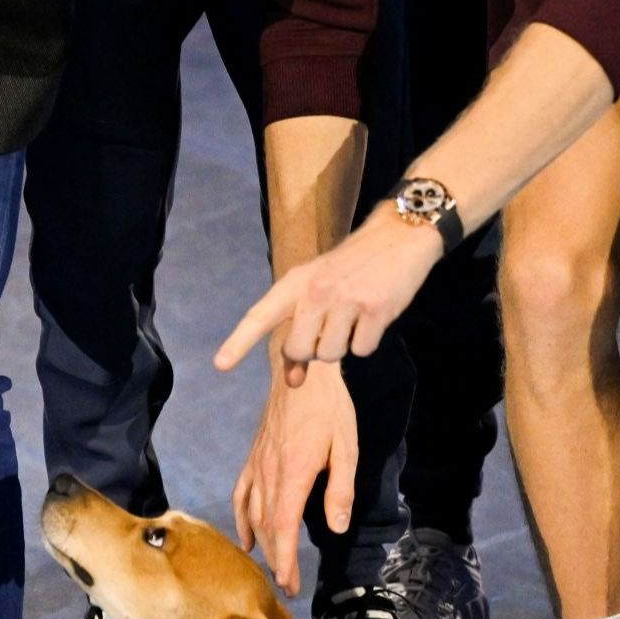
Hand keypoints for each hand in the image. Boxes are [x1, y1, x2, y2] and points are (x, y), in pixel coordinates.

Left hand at [215, 210, 443, 386]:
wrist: (398, 236)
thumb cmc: (352, 269)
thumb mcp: (318, 290)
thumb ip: (300, 333)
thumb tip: (293, 382)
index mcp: (296, 282)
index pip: (261, 315)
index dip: (239, 342)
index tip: (220, 365)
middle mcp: (317, 290)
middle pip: (299, 350)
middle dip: (313, 351)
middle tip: (330, 326)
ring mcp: (346, 299)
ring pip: (332, 354)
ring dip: (343, 344)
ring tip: (354, 314)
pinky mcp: (376, 308)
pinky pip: (362, 350)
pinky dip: (368, 340)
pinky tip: (374, 315)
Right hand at [232, 367, 359, 596]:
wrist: (300, 373)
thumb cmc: (329, 408)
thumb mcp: (346, 447)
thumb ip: (340, 489)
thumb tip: (337, 526)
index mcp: (293, 474)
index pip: (283, 528)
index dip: (284, 560)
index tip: (289, 584)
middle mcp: (270, 474)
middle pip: (268, 528)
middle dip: (277, 561)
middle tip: (288, 587)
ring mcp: (257, 466)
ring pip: (254, 515)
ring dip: (263, 545)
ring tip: (273, 568)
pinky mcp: (253, 458)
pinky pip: (242, 495)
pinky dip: (242, 519)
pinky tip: (247, 538)